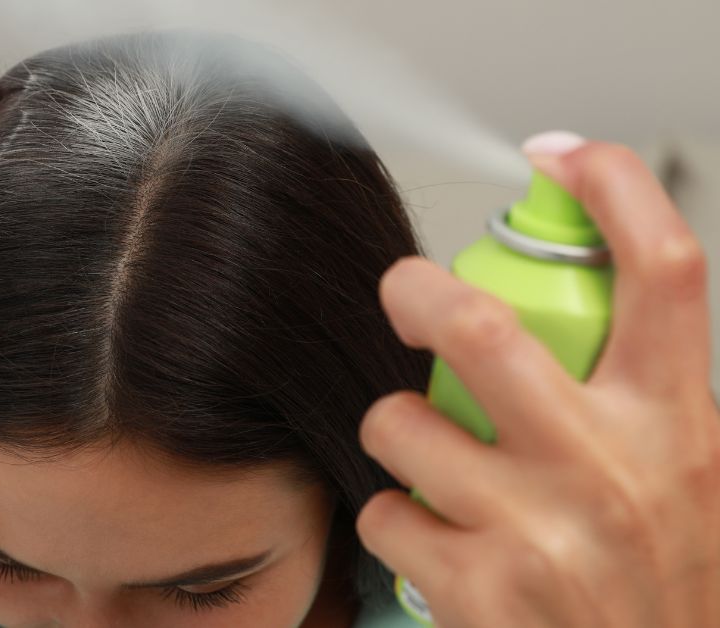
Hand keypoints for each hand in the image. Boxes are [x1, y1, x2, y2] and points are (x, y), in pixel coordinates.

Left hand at [355, 136, 719, 626]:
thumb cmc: (670, 587)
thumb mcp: (698, 479)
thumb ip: (650, 398)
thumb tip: (585, 311)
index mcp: (679, 424)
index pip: (665, 268)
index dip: (610, 189)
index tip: (559, 157)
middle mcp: (611, 467)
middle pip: (483, 326)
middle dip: (417, 291)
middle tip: (403, 291)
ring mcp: (539, 529)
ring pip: (401, 423)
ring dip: (393, 428)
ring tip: (424, 455)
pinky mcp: (478, 589)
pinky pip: (384, 511)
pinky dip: (391, 515)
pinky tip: (431, 538)